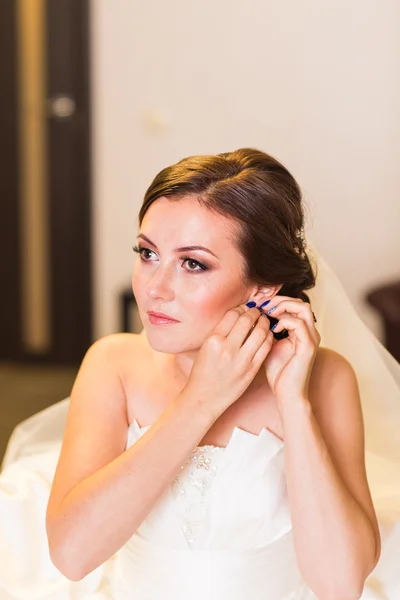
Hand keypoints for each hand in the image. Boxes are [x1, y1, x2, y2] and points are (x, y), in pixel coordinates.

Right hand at [185, 303, 273, 418]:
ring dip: (264, 323)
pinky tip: (267, 335)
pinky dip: (269, 337)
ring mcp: (241, 360)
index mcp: (213, 340)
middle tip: (257, 312)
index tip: (244, 308)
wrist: (204, 398)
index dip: (241, 308)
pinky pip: (265, 348)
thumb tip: (238, 316)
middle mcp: (227, 348)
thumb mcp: (205, 347)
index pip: (232, 314)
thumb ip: (220, 332)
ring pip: (260, 332)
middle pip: (247, 320)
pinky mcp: (251, 370)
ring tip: (264, 321)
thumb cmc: (203, 372)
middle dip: (255, 312)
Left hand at [261, 296, 320, 404]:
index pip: (293, 304)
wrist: (287, 394)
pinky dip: (285, 321)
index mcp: (302, 331)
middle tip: (262, 306)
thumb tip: (252, 316)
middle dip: (279, 300)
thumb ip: (266, 331)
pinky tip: (273, 329)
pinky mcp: (308, 346)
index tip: (258, 305)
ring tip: (267, 314)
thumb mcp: (269, 345)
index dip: (276, 301)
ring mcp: (311, 338)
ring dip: (283, 307)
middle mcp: (310, 332)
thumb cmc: (277, 372)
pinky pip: (299, 324)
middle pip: (300, 301)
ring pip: (303, 307)